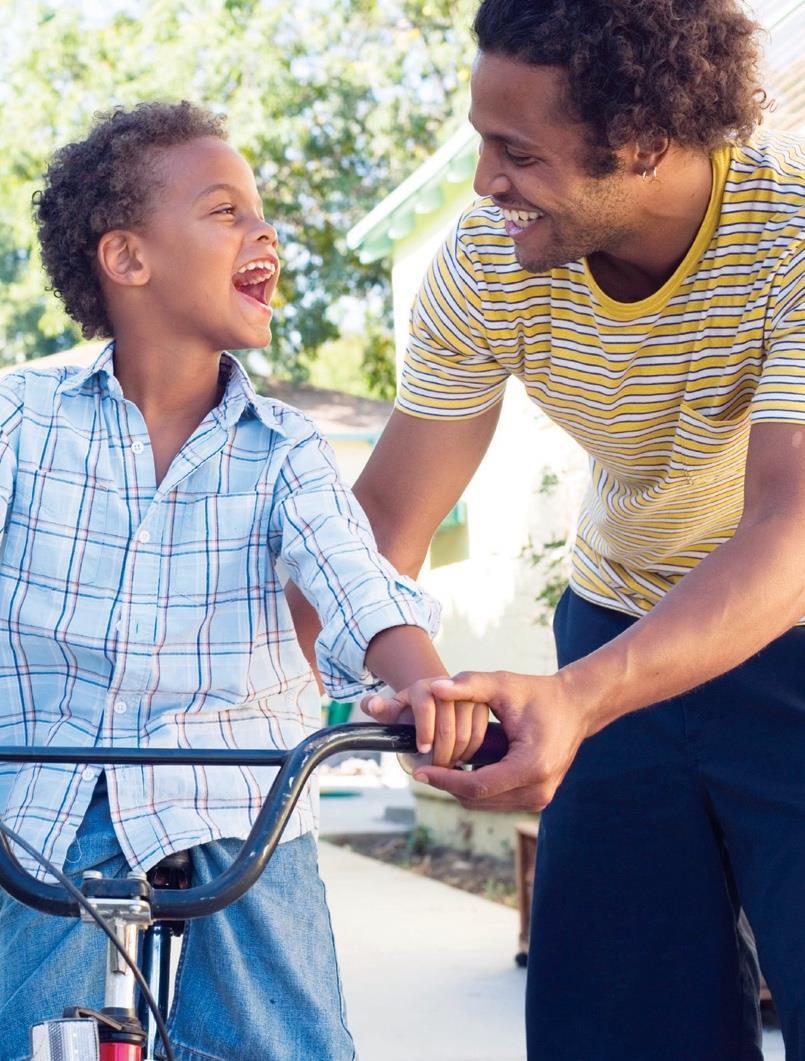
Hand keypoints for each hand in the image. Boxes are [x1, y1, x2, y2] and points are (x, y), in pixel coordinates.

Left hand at [361, 679, 488, 767]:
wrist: (436, 699)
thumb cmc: (412, 709)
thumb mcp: (394, 709)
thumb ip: (379, 708)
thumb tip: (370, 704)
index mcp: (424, 686)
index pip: (425, 708)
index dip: (424, 731)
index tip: (422, 750)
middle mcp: (448, 687)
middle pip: (448, 726)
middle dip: (442, 752)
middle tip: (436, 769)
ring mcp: (467, 695)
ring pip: (465, 732)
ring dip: (457, 755)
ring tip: (448, 768)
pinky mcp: (482, 705)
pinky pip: (480, 733)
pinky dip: (471, 751)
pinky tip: (462, 760)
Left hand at [410, 670, 593, 811]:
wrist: (576, 706)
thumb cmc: (538, 694)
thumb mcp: (503, 684)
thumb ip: (469, 684)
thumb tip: (434, 688)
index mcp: (531, 766)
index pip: (476, 786)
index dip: (445, 780)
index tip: (420, 772)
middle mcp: (538, 790)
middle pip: (478, 800)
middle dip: (449, 785)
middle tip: (426, 767)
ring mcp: (540, 799)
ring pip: (485, 804)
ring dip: (461, 788)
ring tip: (441, 765)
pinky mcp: (538, 799)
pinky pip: (497, 800)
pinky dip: (477, 788)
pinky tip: (463, 767)